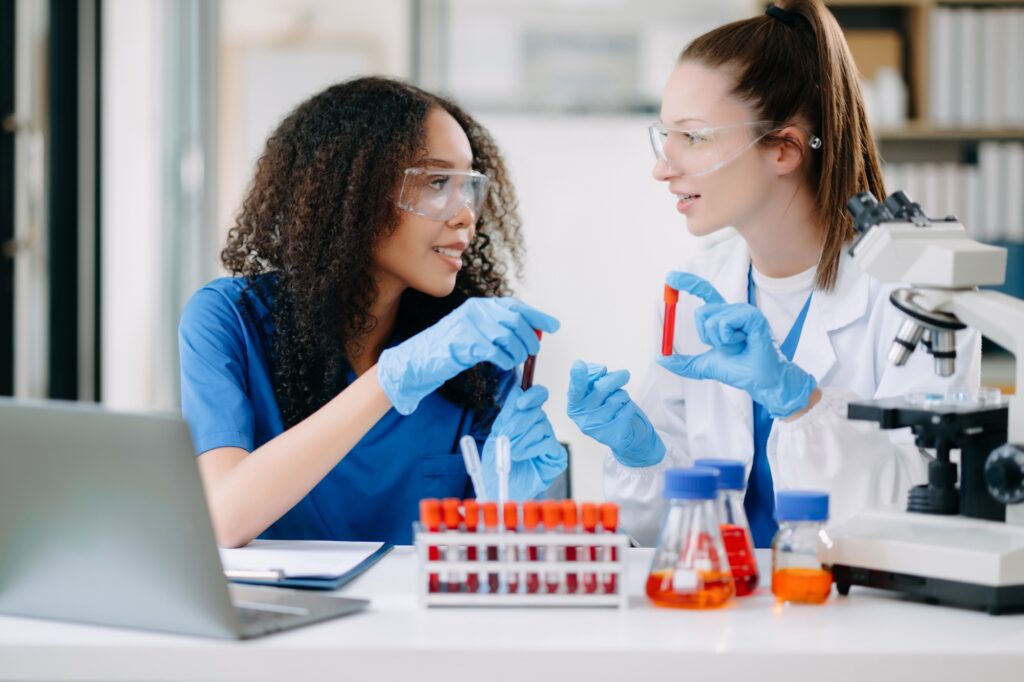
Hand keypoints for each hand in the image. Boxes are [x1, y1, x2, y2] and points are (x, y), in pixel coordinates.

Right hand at [378, 297, 558, 414]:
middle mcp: (476, 311)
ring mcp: (469, 326)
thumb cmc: (450, 349)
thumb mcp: (475, 333)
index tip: (554, 326)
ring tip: (515, 361)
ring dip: (518, 352)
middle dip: (530, 338)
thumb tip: (531, 334)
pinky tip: (503, 365)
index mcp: (479, 306)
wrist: (418, 360)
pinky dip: (505, 360)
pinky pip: (496, 351)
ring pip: (509, 336)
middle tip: (533, 352)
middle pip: (516, 321)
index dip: (537, 316)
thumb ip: (498, 329)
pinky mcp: (465, 344)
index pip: (515, 306)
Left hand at [481, 385, 567, 500]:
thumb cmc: (497, 463)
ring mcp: (549, 439)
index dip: (532, 395)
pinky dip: (531, 449)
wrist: (500, 488)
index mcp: (525, 416)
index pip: (536, 395)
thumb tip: (518, 393)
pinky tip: (521, 456)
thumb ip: (507, 414)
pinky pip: (547, 443)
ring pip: (541, 426)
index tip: (521, 404)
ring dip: (521, 439)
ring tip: (511, 452)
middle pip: (536, 411)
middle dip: (517, 423)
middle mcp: (539, 425)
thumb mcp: (496, 434)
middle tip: (505, 437)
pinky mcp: (556, 455)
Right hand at [566, 360, 664, 467]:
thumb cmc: (610, 410)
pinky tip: (624, 415)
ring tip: (619, 405)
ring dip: (623, 396)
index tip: (578, 365)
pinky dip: (629, 407)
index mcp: (575, 406)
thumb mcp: (596, 395)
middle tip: (624, 375)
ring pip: (618, 397)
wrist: (628, 437)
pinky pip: (627, 409)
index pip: (575, 390)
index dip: (577, 377)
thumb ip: (593, 381)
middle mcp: (583, 418)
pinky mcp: (615, 435)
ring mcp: (599, 428)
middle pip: (602, 388)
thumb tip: (599, 370)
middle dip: (616, 378)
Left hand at [658, 272, 815, 418]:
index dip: (687, 283)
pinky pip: (725, 324)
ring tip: (738, 347)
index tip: (670, 276)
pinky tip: (744, 343)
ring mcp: (743, 311)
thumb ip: (683, 363)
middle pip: (701, 312)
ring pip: (711, 321)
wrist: (758, 381)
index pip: (704, 292)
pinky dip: (729, 340)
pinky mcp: (752, 316)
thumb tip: (661, 359)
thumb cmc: (738, 370)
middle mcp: (732, 310)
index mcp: (723, 317)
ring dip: (720, 342)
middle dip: (706, 336)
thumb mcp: (703, 366)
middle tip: (725, 347)